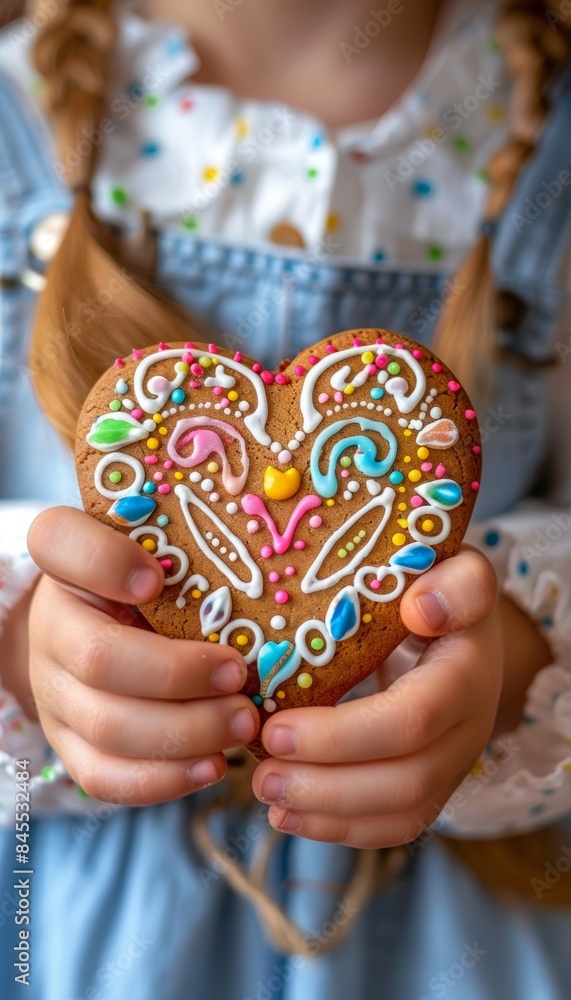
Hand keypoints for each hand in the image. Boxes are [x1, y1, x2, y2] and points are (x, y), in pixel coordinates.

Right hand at [27, 507, 259, 804]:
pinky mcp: (70, 745)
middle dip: (176, 675)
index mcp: (67, 561)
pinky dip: (164, 779)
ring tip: (243, 723)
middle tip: (238, 676)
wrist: (96, 632)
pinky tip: (214, 765)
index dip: (106, 562)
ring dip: (185, 732)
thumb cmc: (145, 579)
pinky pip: (105, 776)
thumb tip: (253, 558)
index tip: (156, 577)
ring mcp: (55, 692)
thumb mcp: (157, 548)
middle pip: (97, 659)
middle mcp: (51, 626)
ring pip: (106, 727)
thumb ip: (182, 543)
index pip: (59, 541)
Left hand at [252, 548, 501, 846]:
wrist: (459, 621)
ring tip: (262, 791)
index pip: (412, 719)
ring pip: (400, 813)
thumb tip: (422, 609)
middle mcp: (469, 728)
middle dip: (325, 784)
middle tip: (257, 770)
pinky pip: (396, 825)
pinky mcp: (432, 783)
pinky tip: (288, 816)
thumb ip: (455, 581)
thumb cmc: (436, 584)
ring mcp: (453, 762)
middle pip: (405, 778)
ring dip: (326, 813)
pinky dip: (341, 829)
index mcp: (467, 672)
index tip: (274, 726)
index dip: (341, 735)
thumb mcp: (453, 566)